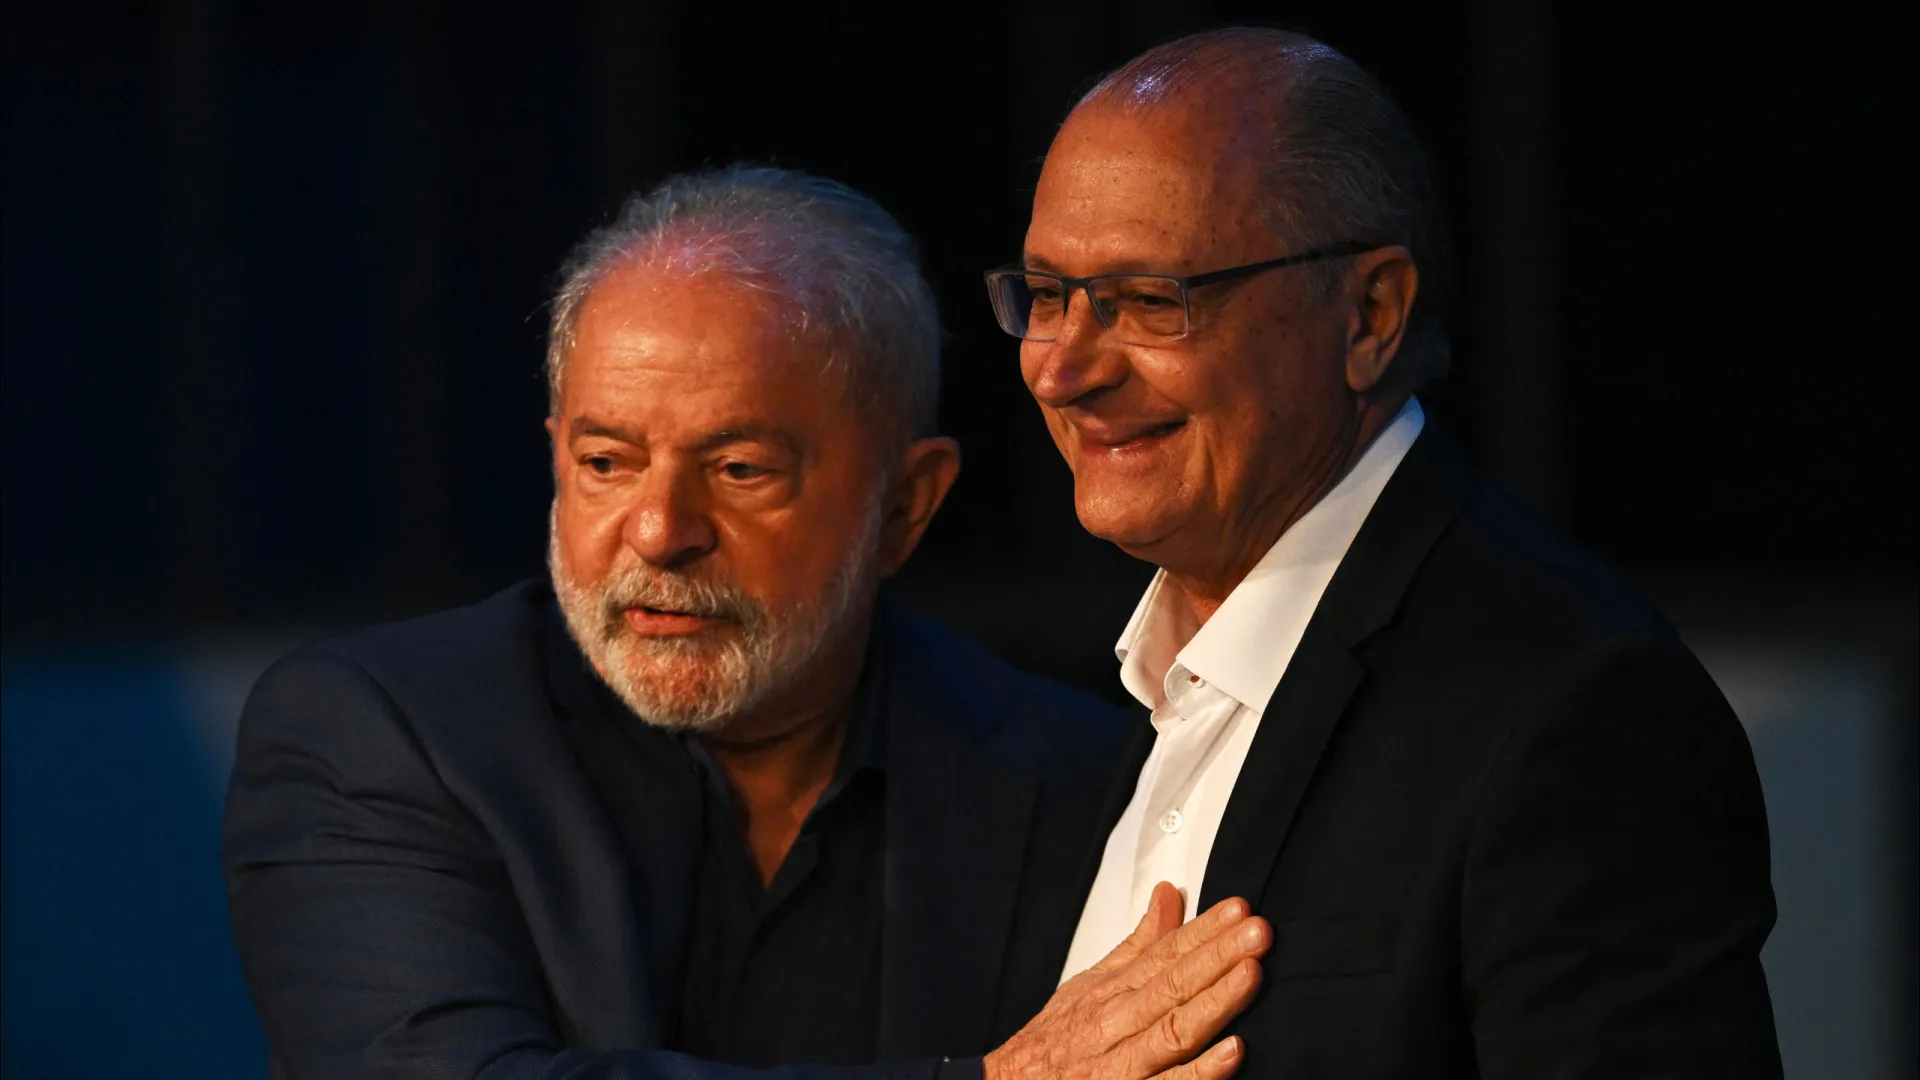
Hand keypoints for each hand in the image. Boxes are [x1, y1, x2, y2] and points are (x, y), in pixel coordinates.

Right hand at [984, 882, 1269, 1079]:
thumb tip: (1168, 895)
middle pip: (1170, 984)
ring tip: (1251, 975)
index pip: (1162, 953)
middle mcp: (1114, 1024)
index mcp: (1109, 992)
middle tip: (1257, 931)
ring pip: (1171, 1030)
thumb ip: (1137, 944)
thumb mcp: (1090, 985)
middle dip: (1216, 956)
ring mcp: (1120, 1065)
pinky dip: (1198, 1071)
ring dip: (1214, 1002)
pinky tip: (1232, 1052)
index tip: (1237, 910)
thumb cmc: (1053, 1043)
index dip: (1202, 931)